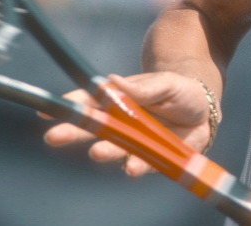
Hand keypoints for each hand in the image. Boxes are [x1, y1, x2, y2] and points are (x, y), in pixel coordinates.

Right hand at [43, 71, 213, 176]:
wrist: (205, 110)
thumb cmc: (179, 90)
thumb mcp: (164, 83)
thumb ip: (140, 87)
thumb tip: (110, 81)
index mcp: (121, 100)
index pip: (90, 102)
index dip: (68, 105)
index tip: (46, 110)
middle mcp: (123, 122)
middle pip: (94, 128)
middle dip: (73, 132)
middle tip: (54, 136)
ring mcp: (135, 140)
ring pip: (114, 148)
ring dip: (104, 151)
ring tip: (97, 153)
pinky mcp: (151, 156)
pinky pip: (140, 163)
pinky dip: (135, 166)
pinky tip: (130, 168)